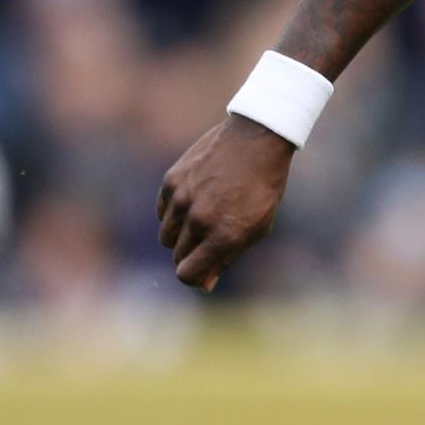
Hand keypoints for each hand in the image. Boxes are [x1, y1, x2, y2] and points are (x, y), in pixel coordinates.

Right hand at [156, 116, 294, 292]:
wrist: (256, 140)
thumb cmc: (262, 188)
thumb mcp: (258, 227)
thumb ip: (229, 257)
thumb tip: (206, 283)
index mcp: (224, 235)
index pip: (188, 274)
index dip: (194, 277)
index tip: (202, 270)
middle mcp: (199, 220)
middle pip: (178, 257)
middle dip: (192, 255)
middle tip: (211, 239)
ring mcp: (182, 199)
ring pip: (166, 236)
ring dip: (180, 236)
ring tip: (202, 220)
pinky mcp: (171, 181)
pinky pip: (162, 212)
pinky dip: (174, 213)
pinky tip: (194, 201)